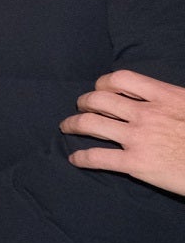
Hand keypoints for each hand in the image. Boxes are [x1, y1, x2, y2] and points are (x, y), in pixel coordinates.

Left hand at [63, 70, 184, 195]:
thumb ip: (174, 99)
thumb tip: (160, 96)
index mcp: (165, 96)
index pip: (122, 78)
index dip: (105, 82)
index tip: (101, 89)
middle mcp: (147, 113)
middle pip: (100, 99)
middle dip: (85, 102)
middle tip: (81, 107)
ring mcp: (139, 138)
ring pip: (91, 124)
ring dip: (73, 124)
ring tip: (68, 127)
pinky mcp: (136, 163)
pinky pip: (97, 157)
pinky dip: (81, 157)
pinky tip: (75, 159)